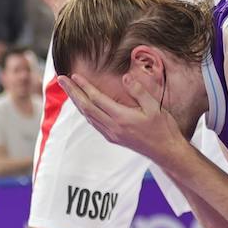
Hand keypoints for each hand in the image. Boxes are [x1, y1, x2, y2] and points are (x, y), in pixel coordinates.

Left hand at [60, 71, 185, 163]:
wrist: (166, 151)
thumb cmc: (162, 128)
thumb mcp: (154, 107)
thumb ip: (138, 91)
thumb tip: (124, 78)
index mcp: (121, 118)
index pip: (97, 99)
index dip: (84, 86)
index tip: (74, 75)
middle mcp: (112, 127)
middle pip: (86, 107)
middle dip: (72, 92)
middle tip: (61, 79)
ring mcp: (111, 134)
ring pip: (88, 116)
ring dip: (76, 102)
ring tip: (69, 90)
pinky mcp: (113, 138)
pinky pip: (94, 123)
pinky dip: (85, 112)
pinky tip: (83, 106)